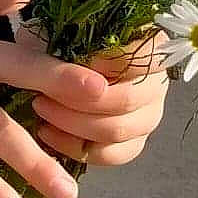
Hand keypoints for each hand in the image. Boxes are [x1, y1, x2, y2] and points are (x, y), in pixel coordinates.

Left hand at [12, 17, 168, 168]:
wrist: (42, 70)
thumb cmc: (48, 47)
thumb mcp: (46, 42)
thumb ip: (62, 58)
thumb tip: (91, 84)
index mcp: (147, 45)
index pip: (150, 54)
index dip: (114, 61)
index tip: (79, 61)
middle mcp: (155, 82)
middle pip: (128, 99)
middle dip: (78, 101)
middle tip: (44, 94)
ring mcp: (147, 116)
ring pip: (117, 131)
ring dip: (72, 124)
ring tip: (41, 108)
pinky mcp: (131, 144)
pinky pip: (110, 155)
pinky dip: (74, 147)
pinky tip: (48, 132)